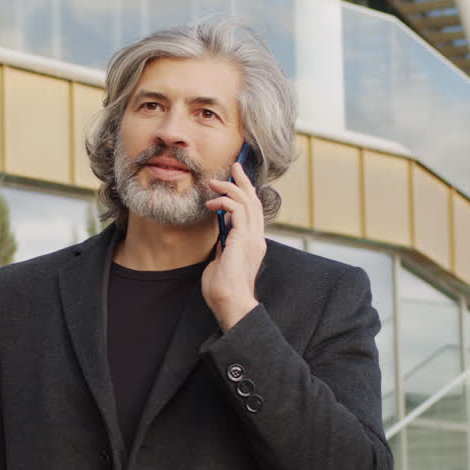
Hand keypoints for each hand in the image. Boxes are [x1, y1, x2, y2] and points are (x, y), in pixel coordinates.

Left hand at [203, 162, 265, 329]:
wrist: (229, 302)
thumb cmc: (223, 289)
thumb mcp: (222, 262)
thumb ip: (224, 247)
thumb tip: (220, 237)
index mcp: (253, 243)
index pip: (253, 212)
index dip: (245, 194)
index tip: (235, 182)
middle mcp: (256, 238)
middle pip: (254, 201)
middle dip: (243, 181)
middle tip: (234, 166)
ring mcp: (252, 238)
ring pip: (248, 202)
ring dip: (230, 188)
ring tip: (214, 184)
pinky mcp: (243, 239)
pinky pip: (238, 210)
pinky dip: (225, 202)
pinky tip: (213, 205)